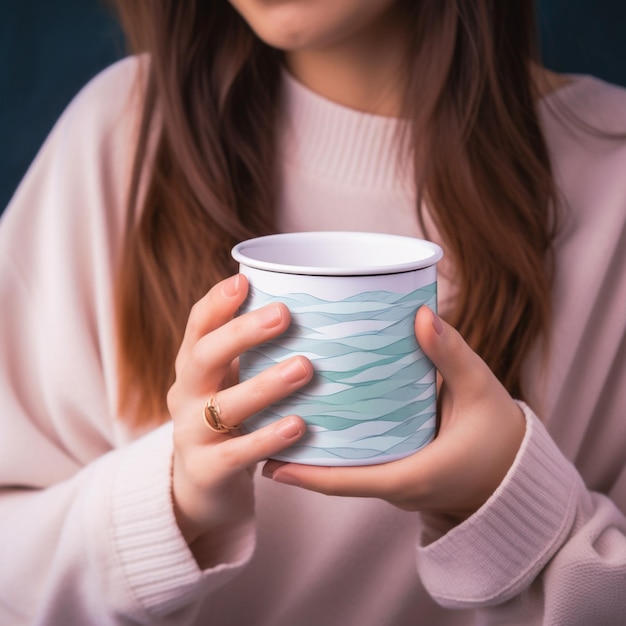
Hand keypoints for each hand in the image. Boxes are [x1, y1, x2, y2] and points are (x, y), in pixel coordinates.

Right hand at [167, 274, 312, 563]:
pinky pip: (236, 454)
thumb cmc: (230, 418)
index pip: (197, 327)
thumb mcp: (231, 381)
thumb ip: (253, 351)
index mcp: (192, 367)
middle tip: (284, 314)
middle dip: (241, 334)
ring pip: (223, 406)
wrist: (202, 485)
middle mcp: (184, 395)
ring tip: (303, 368)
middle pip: (202, 357)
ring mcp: (190, 434)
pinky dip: (267, 438)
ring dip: (264, 385)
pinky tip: (298, 425)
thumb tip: (308, 305)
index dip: (216, 303)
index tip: (244, 281)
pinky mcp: (205, 470)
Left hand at [262, 306, 525, 521]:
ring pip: (343, 471)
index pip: (347, 482)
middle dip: (298, 459)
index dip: (305, 476)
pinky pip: (358, 464)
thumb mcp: (480, 391)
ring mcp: (394, 481)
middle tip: (262, 425)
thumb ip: (452, 354)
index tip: (267, 463)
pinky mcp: (398, 470)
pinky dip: (335, 447)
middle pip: (334, 477)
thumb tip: (421, 314)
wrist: (515, 469)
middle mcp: (395, 486)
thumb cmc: (501, 435)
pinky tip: (319, 417)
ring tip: (277, 418)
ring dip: (312, 452)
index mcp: (411, 476)